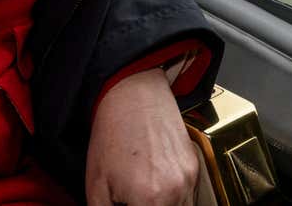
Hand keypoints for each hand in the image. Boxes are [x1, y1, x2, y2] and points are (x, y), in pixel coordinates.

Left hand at [86, 68, 201, 205]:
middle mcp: (177, 191)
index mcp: (151, 200)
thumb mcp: (97, 186)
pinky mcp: (194, 167)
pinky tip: (155, 187)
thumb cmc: (113, 136)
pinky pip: (189, 195)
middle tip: (132, 201)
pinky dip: (174, 199)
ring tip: (144, 195)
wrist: (133, 97)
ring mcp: (189, 178)